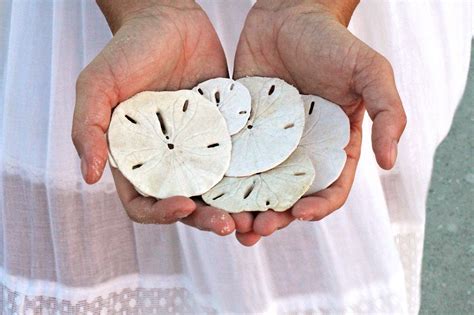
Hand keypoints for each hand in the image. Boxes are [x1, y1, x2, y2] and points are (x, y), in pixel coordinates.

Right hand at [72, 0, 238, 234]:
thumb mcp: (98, 86)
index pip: (145, 203)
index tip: (183, 206)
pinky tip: (269, 182)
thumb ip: (88, 128)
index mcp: (136, 158)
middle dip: (206, 219)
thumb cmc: (128, 51)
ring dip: (233, 207)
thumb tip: (88, 176)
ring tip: (254, 216)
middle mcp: (169, 160)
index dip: (161, 214)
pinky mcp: (225, 133)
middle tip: (229, 225)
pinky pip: (240, 159)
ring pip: (217, 189)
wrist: (169, 19)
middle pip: (187, 204)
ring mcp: (199, 148)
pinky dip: (252, 175)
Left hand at [233, 0, 406, 245]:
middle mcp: (300, 150)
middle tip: (258, 228)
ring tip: (233, 223)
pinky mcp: (242, 129)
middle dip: (276, 216)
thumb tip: (390, 163)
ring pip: (258, 185)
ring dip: (246, 208)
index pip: (329, 188)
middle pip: (289, 195)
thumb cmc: (333, 42)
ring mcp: (268, 142)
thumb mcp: (370, 73)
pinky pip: (232, 159)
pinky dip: (224, 180)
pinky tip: (211, 192)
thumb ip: (388, 113)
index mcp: (333, 145)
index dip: (317, 208)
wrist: (289, 13)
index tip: (300, 214)